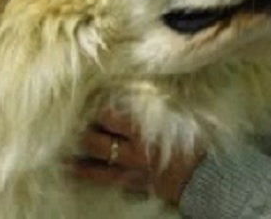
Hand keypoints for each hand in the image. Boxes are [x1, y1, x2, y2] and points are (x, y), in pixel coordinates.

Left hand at [70, 108, 204, 205]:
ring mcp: (132, 170)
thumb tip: (142, 86)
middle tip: (67, 126)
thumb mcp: (181, 117)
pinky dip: (91, 176)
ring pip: (97, 165)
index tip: (87, 101)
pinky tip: (77, 172)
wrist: (210, 179)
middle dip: (81, 133)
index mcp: (143, 130)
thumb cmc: (197, 144)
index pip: (109, 116)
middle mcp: (132, 151)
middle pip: (96, 141)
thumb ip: (159, 103)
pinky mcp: (135, 185)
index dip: (96, 109)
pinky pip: (108, 181)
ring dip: (78, 159)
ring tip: (61, 154)